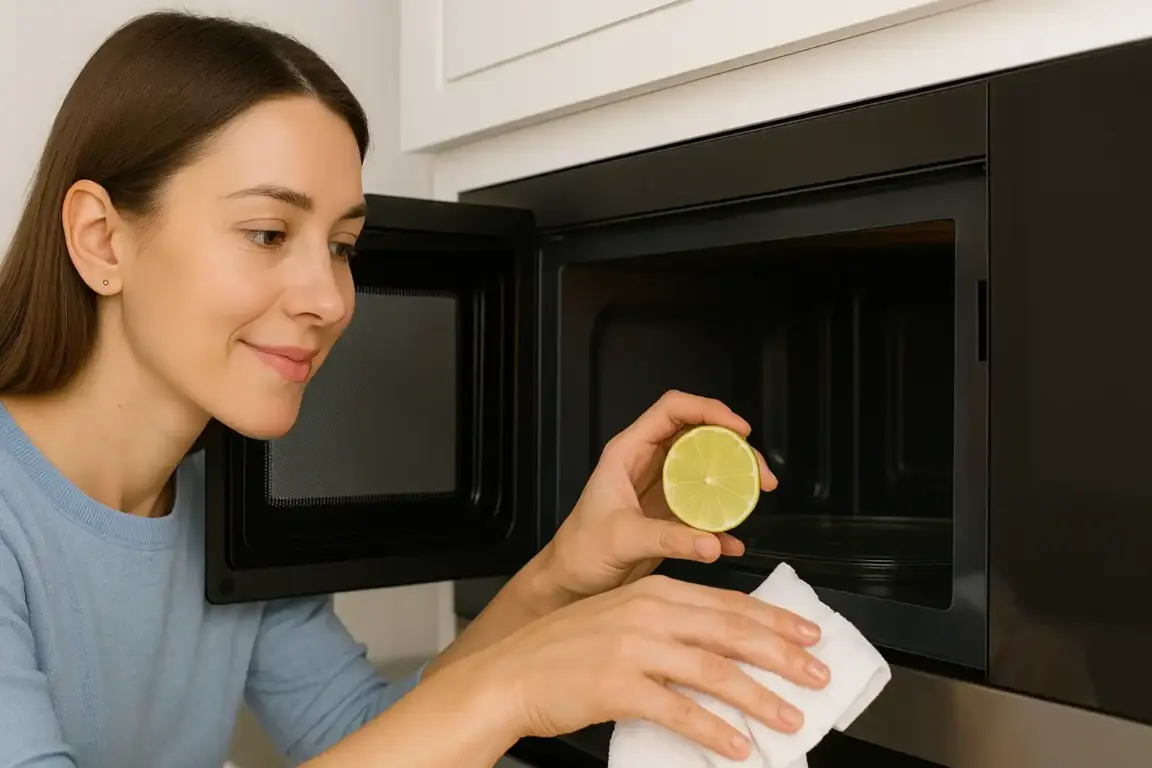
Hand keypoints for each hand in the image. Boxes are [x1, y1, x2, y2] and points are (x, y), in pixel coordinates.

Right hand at [476, 574, 827, 761]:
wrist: (509, 674)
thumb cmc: (562, 650)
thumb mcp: (619, 618)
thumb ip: (667, 622)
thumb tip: (721, 643)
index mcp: (652, 593)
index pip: (728, 603)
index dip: (774, 621)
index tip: (808, 635)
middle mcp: (648, 614)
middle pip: (731, 632)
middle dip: (782, 656)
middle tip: (818, 675)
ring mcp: (633, 649)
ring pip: (714, 671)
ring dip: (760, 697)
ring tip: (790, 718)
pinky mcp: (619, 687)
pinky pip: (679, 710)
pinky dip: (713, 730)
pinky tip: (737, 745)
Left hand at [539, 390, 776, 599]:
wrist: (570, 582)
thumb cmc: (579, 550)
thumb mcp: (622, 538)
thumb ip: (668, 539)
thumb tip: (712, 542)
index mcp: (628, 453)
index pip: (672, 410)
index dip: (708, 410)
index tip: (738, 428)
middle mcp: (648, 465)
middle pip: (699, 437)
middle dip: (734, 448)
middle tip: (758, 471)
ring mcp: (661, 490)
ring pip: (707, 470)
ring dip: (735, 481)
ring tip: (757, 496)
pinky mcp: (671, 517)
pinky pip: (705, 509)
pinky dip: (723, 522)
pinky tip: (732, 541)